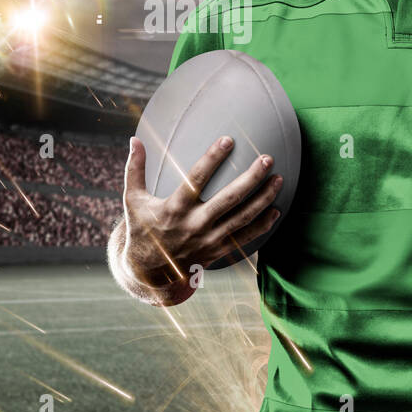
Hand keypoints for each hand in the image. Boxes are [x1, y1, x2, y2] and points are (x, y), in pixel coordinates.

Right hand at [120, 134, 282, 285]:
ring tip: (278, 179)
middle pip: (228, 199)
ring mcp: (208, 240)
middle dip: (250, 178)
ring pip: (242, 218)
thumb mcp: (133, 199)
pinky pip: (244, 238)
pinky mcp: (217, 251)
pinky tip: (276, 210)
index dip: (212, 159)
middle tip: (267, 159)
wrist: (149, 272)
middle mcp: (194, 224)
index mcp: (174, 208)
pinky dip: (262, 225)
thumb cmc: (142, 229)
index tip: (228, 140)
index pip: (196, 179)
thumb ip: (134, 169)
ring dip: (263, 199)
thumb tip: (134, 139)